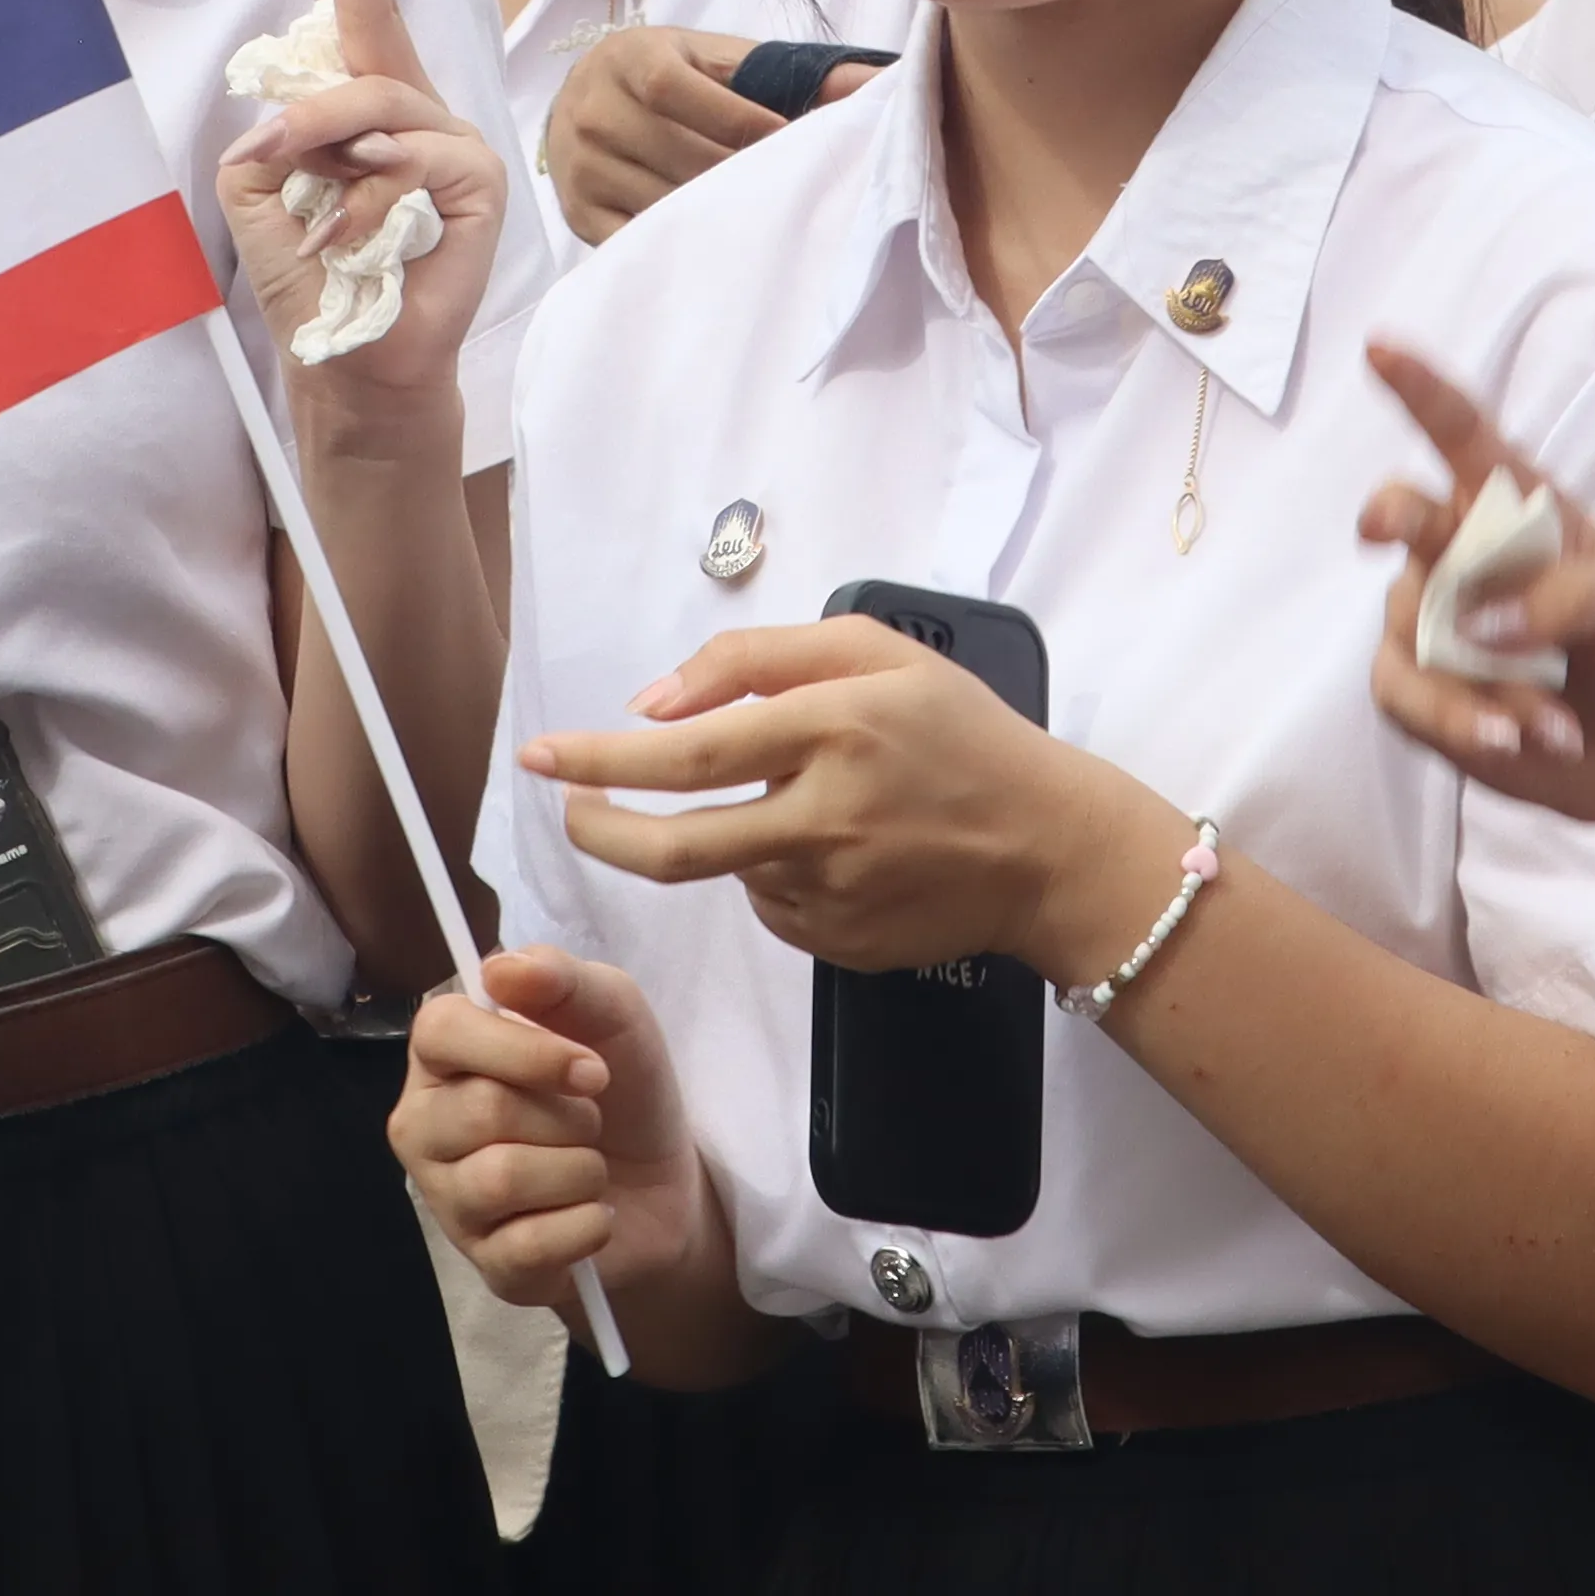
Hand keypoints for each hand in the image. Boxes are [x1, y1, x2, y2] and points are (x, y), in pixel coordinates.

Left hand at [218, 0, 510, 413]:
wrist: (352, 365)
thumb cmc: (311, 277)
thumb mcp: (262, 190)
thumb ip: (272, 130)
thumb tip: (294, 114)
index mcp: (360, 98)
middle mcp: (412, 106)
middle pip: (369, 19)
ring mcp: (452, 138)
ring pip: (376, 100)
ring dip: (320, 141)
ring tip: (298, 190)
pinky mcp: (478, 180)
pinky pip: (411, 157)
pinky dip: (364, 196)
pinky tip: (354, 239)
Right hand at [395, 942, 715, 1316]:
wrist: (664, 1184)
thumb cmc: (621, 1087)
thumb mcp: (612, 1012)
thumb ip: (560, 978)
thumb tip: (500, 969)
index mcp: (444, 1055)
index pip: (441, 1031)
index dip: (524, 1050)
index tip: (591, 1068)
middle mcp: (426, 1126)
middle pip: (484, 1110)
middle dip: (569, 1116)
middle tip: (591, 1122)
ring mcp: (449, 1201)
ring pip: (503, 1179)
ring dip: (580, 1170)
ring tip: (590, 1168)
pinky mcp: (487, 1265)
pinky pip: (528, 1247)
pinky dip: (586, 1227)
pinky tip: (592, 1217)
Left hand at [526, 616, 1175, 982]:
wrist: (1049, 847)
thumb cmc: (961, 733)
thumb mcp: (876, 652)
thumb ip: (757, 657)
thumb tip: (653, 703)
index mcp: (835, 729)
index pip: (688, 752)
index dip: (602, 759)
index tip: (545, 756)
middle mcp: (827, 816)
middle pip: (677, 846)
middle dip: (602, 829)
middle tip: (570, 809)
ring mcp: (834, 891)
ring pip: (728, 867)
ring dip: (720, 834)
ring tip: (789, 802)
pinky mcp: (841, 943)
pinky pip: (771, 904)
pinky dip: (771, 870)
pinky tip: (832, 848)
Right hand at [537, 25, 873, 245]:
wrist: (582, 99)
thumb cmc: (668, 74)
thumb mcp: (719, 59)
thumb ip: (793, 71)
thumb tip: (881, 83)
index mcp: (630, 59)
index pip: (677, 91)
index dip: (737, 120)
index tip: (786, 142)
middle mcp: (593, 111)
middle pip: (676, 154)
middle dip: (737, 175)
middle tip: (787, 189)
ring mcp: (580, 167)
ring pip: (660, 202)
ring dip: (715, 214)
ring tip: (762, 220)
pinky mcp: (578, 214)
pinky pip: (635, 239)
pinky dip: (679, 244)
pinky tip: (717, 243)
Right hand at [1360, 340, 1594, 823]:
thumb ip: (1573, 595)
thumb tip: (1476, 626)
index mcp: (1519, 509)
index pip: (1463, 434)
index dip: (1419, 387)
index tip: (1380, 346)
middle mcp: (1464, 555)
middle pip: (1405, 513)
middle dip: (1389, 512)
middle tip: (1384, 525)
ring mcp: (1435, 623)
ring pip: (1414, 633)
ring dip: (1479, 686)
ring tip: (1553, 728)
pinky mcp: (1420, 692)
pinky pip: (1406, 697)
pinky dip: (1462, 725)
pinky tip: (1517, 744)